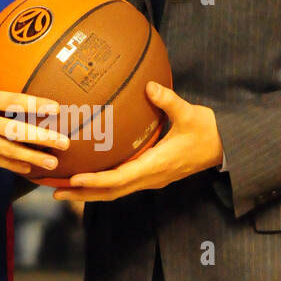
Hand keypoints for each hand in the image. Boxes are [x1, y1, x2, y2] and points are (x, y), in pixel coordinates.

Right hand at [0, 21, 70, 173]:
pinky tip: (28, 169)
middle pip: (13, 131)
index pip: (10, 101)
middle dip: (41, 138)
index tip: (55, 107)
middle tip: (64, 143)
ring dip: (31, 157)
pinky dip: (11, 164)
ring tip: (52, 163)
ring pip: (6, 150)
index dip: (34, 105)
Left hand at [54, 82, 222, 201]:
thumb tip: (149, 86)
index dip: (96, 181)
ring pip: (115, 191)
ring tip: (63, 188)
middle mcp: (151, 177)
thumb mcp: (190, 113)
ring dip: (89, 192)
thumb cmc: (208, 131)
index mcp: (156, 166)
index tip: (74, 180)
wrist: (225, 147)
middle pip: (111, 192)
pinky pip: (122, 184)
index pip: (121, 179)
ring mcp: (151, 179)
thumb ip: (168, 100)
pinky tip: (88, 177)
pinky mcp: (152, 175)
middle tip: (54, 190)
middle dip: (82, 193)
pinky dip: (102, 184)